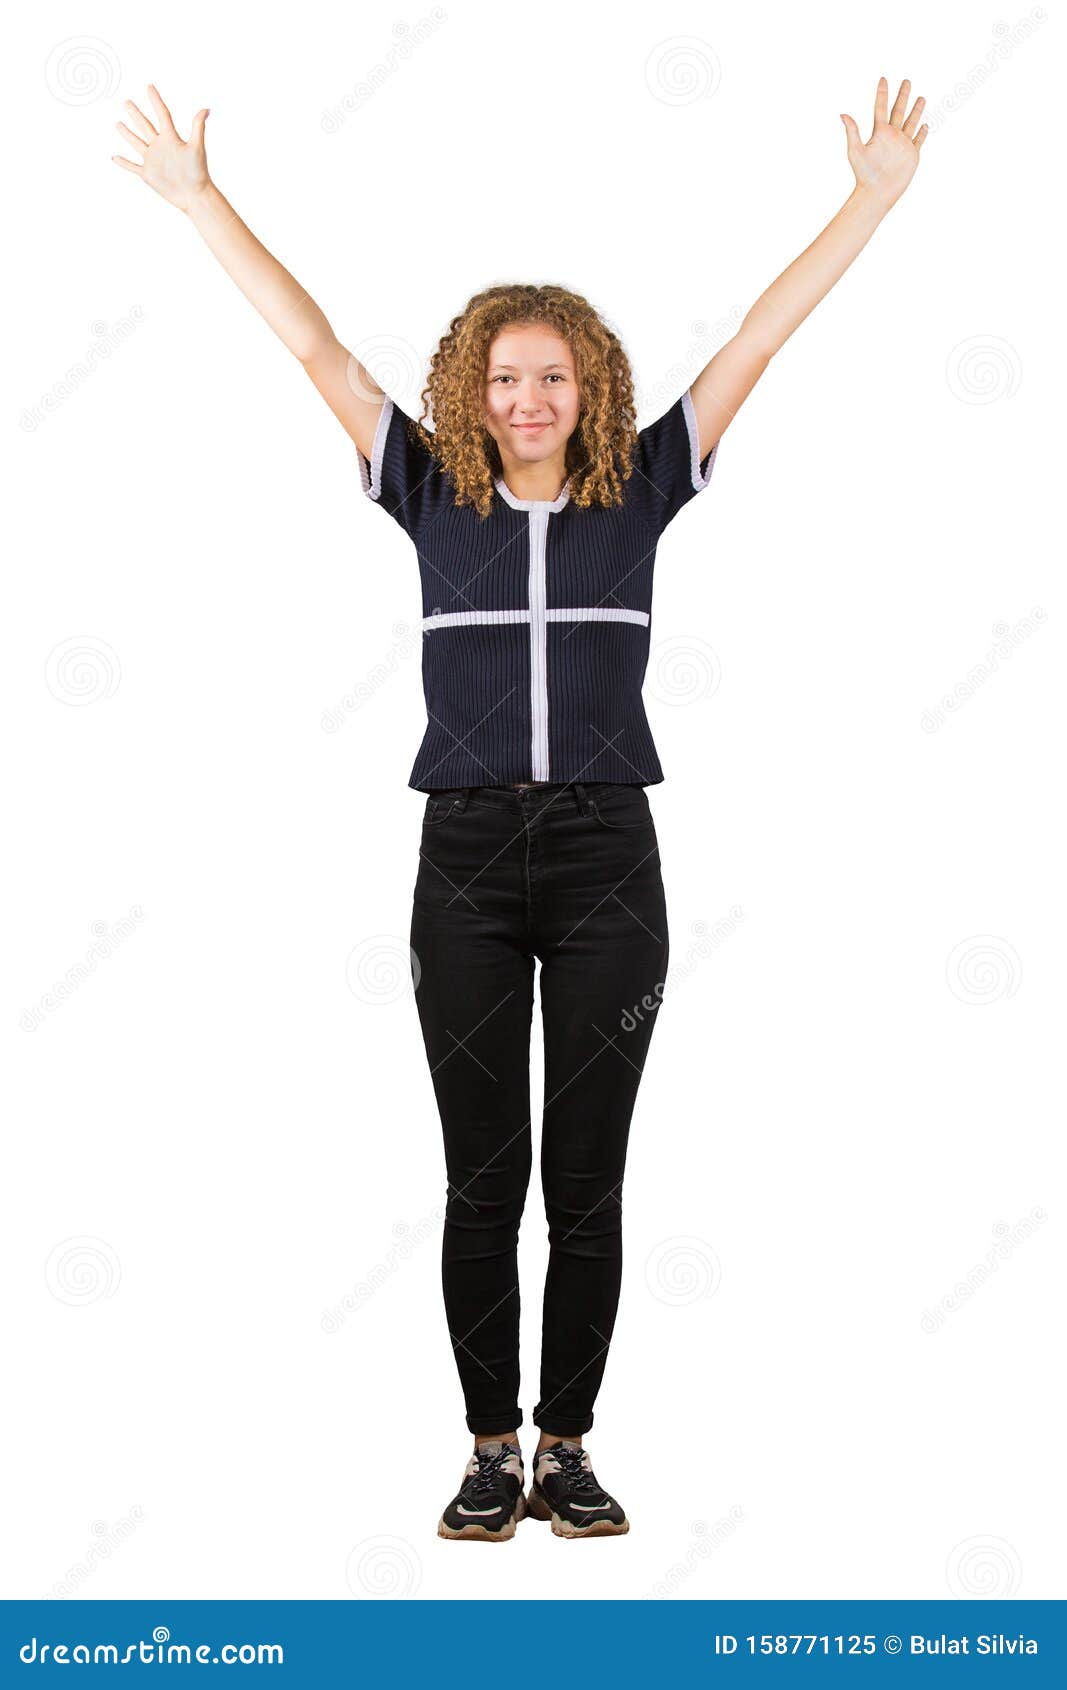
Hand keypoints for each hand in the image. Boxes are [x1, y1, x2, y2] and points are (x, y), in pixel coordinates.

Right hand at [111, 84, 210, 212]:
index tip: (149, 86)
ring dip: (127, 133)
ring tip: (118, 123)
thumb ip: (198, 126)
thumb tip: (206, 108)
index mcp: (170, 138)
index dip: (156, 100)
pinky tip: (114, 158)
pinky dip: (123, 163)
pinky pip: (132, 166)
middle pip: (145, 125)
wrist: (194, 195)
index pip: (162, 114)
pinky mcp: (148, 174)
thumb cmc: (198, 172)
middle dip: (135, 114)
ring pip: (136, 143)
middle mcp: (160, 146)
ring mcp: (152, 160)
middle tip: (126, 102)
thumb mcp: (197, 146)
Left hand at [841, 76, 927, 210]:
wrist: (877, 192)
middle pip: (899, 110)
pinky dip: (922, 133)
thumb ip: (852, 131)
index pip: (881, 107)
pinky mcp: (912, 155)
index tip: (883, 78)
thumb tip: (842, 114)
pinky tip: (925, 125)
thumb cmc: (864, 174)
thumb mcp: (856, 150)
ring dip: (916, 110)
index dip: (882, 93)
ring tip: (921, 98)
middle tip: (907, 81)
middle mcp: (892, 136)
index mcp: (879, 132)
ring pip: (911, 122)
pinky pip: (918, 140)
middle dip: (903, 96)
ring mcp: (903, 145)